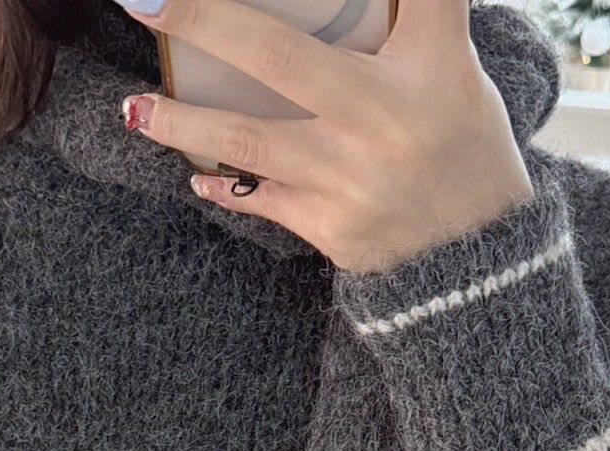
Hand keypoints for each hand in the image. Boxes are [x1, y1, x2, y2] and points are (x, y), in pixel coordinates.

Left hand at [112, 0, 534, 271]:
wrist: (476, 265)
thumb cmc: (462, 149)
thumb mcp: (454, 71)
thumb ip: (415, 17)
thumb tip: (359, 2)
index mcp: (427, 64)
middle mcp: (383, 116)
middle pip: (277, 55)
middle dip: (204, 20)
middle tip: (143, 1)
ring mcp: (349, 177)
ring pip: (249, 138)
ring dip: (182, 122)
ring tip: (132, 107)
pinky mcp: (330, 227)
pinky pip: (261, 198)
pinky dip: (224, 184)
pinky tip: (195, 174)